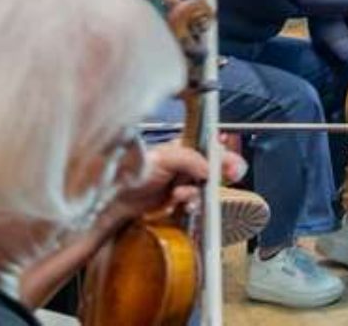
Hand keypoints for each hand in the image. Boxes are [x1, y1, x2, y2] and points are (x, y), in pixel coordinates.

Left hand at [109, 143, 246, 225]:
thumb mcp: (165, 158)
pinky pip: (196, 199)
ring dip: (199, 191)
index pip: (211, 147)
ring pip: (205, 185)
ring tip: (184, 194)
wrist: (115, 200)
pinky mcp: (178, 197)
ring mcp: (182, 180)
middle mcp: (185, 162)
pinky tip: (182, 201)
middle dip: (219, 173)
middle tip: (230, 176)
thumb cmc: (132, 172)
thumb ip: (190, 159)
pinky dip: (192, 201)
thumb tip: (209, 168)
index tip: (233, 164)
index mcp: (182, 146)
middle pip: (213, 166)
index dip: (224, 154)